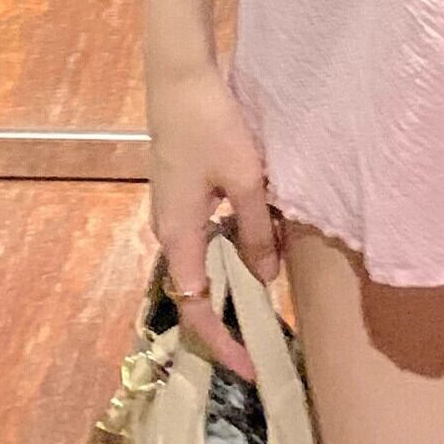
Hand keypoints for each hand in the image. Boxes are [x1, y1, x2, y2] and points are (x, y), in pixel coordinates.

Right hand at [146, 59, 281, 381]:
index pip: (195, 308)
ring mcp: (173, 210)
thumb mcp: (245, 180)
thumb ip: (257, 232)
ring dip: (237, 273)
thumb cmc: (210, 125)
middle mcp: (169, 231)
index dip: (221, 343)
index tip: (251, 368)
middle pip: (198, 289)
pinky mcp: (182, 191)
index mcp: (178, 236)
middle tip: (269, 335)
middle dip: (232, 314)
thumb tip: (266, 280)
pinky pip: (207, 234)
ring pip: (206, 259)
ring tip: (275, 282)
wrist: (179, 75)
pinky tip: (263, 232)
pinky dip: (233, 243)